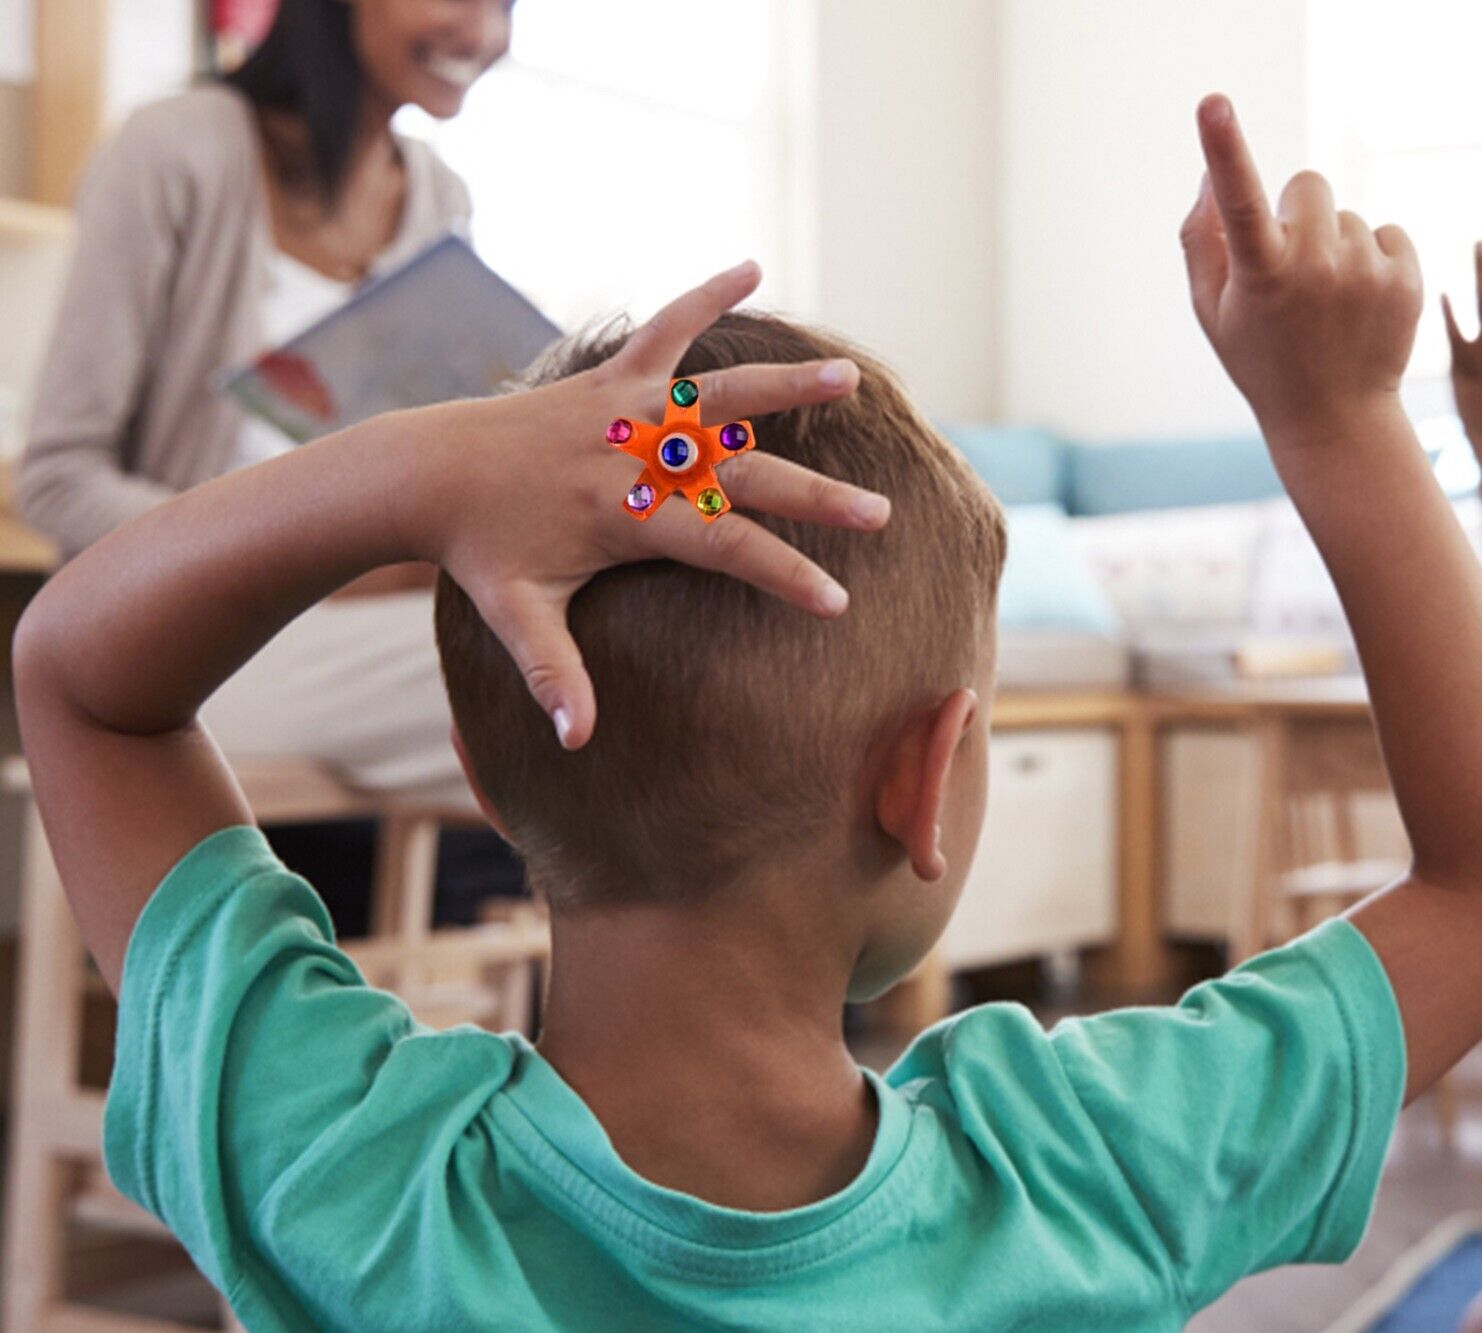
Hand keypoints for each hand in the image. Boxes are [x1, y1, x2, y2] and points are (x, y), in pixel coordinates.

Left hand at [407, 261, 889, 748]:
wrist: (428, 471)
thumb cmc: (479, 552)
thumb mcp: (517, 616)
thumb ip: (554, 676)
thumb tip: (577, 742)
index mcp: (624, 515)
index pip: (722, 548)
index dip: (782, 574)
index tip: (836, 602)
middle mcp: (635, 455)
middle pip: (743, 475)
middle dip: (816, 498)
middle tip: (879, 515)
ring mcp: (625, 408)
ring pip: (719, 392)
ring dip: (786, 386)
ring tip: (850, 378)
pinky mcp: (608, 376)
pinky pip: (663, 327)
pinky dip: (703, 296)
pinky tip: (751, 267)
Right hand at [1180, 95, 1423, 447]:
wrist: (1335, 419)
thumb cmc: (1262, 361)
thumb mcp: (1214, 313)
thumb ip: (1202, 243)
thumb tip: (1209, 177)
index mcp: (1259, 277)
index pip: (1237, 203)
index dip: (1224, 150)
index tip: (1212, 105)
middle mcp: (1313, 268)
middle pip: (1307, 183)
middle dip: (1297, 212)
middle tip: (1290, 269)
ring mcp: (1363, 271)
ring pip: (1345, 215)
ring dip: (1333, 244)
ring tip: (1327, 302)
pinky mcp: (1404, 276)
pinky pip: (1383, 232)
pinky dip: (1370, 257)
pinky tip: (1358, 302)